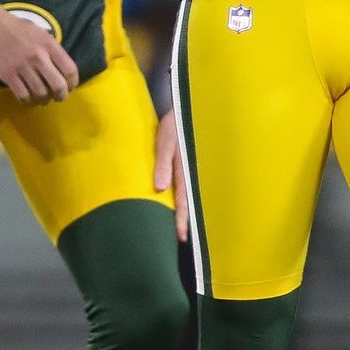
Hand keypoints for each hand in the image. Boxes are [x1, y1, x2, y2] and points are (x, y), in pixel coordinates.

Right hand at [0, 0, 78, 103]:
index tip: (70, 87)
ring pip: (41, 94)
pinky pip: (23, 96)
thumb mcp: (39, 32)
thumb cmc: (15, 27)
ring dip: (44, 100)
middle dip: (62, 95)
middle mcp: (38, 56)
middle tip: (59, 97)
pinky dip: (28, 101)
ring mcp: (22, 67)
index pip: (70, 69)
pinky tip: (28, 99)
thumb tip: (60, 68)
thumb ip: (50, 49)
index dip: (73, 83)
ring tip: (42, 98)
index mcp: (48, 44)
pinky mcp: (7, 75)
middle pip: (58, 85)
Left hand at [154, 109, 188, 242]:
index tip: (180, 237)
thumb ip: (163, 164)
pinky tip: (178, 206)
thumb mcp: (166, 142)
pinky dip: (183, 199)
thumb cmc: (173, 125)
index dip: (181, 219)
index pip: (183, 200)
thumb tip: (159, 188)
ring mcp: (191, 170)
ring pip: (188, 196)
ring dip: (184, 212)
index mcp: (185, 170)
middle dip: (184, 221)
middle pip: (187, 202)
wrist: (186, 109)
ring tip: (180, 229)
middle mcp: (190, 173)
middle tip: (181, 240)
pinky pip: (185, 186)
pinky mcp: (187, 166)